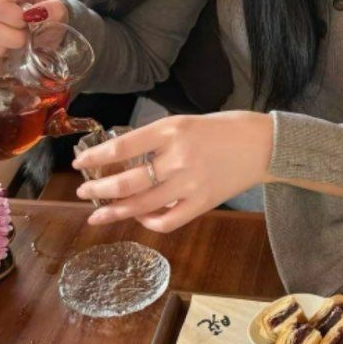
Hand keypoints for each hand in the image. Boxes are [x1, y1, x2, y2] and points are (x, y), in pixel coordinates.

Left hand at [72, 111, 273, 232]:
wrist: (263, 144)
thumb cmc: (223, 128)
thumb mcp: (184, 122)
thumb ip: (156, 139)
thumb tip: (122, 157)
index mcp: (171, 130)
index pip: (122, 147)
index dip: (96, 158)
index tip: (79, 165)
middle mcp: (178, 157)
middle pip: (127, 181)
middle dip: (99, 190)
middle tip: (83, 193)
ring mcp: (191, 184)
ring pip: (142, 205)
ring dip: (115, 211)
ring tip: (98, 214)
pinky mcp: (203, 204)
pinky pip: (167, 220)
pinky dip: (148, 221)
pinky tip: (140, 216)